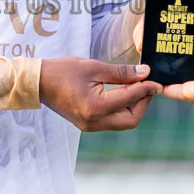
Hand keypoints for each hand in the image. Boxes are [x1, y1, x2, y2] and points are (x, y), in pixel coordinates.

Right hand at [40, 58, 159, 130]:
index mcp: (96, 108)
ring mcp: (90, 126)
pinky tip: (123, 93)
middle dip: (143, 103)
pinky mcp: (87, 124)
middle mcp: (94, 122)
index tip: (156, 80)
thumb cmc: (63, 71)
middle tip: (148, 85)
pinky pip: (111, 120)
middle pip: (130, 120)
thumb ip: (122, 73)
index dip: (146, 89)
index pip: (130, 100)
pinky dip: (121, 109)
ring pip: (122, 122)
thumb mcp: (94, 67)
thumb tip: (145, 72)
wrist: (37, 82)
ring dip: (133, 107)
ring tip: (137, 87)